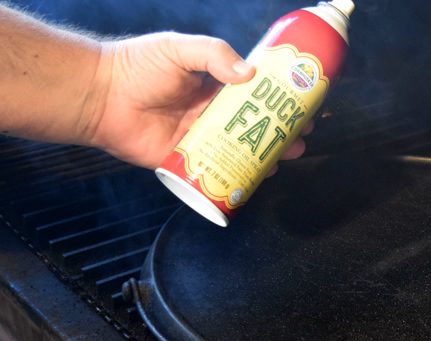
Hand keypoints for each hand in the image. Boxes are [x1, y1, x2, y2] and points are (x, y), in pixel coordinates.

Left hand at [89, 32, 310, 169]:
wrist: (101, 97)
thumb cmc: (137, 67)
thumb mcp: (179, 48)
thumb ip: (213, 54)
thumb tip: (249, 74)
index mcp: (215, 86)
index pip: (256, 94)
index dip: (280, 100)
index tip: (302, 105)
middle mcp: (213, 114)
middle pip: (257, 125)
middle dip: (282, 132)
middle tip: (302, 137)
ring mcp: (203, 139)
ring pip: (243, 150)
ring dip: (268, 155)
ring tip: (288, 156)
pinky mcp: (188, 162)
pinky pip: (218, 171)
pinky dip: (239, 176)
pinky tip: (259, 176)